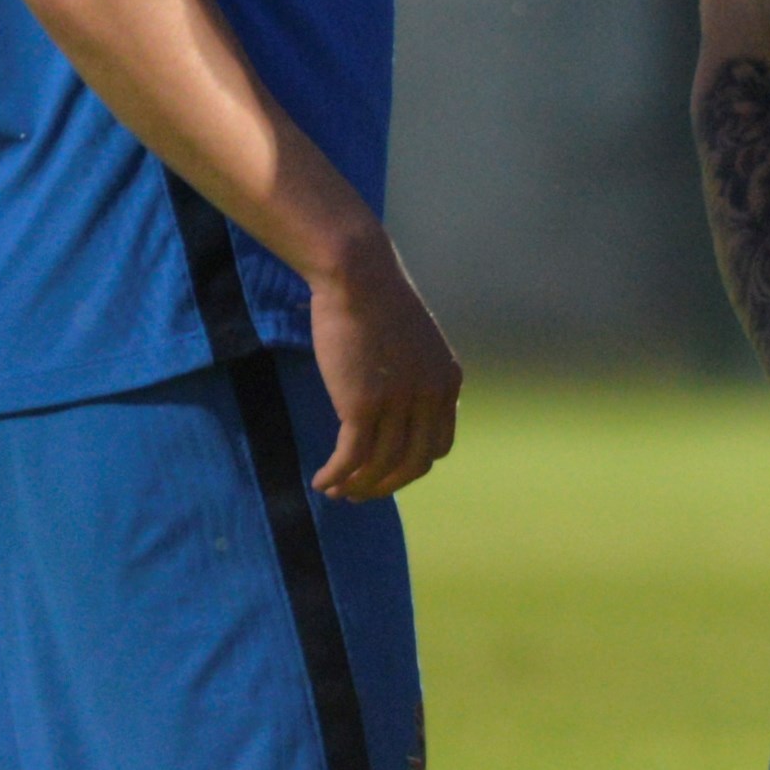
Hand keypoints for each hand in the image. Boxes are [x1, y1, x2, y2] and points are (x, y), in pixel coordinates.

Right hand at [304, 228, 463, 497]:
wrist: (358, 275)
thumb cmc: (376, 301)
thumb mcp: (412, 342)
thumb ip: (412, 375)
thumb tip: (394, 404)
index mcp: (448, 382)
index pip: (438, 446)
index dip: (411, 466)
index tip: (385, 472)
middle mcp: (431, 397)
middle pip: (413, 464)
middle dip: (385, 486)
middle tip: (358, 494)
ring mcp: (400, 403)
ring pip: (381, 466)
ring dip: (356, 486)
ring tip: (334, 491)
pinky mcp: (364, 405)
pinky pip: (351, 458)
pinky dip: (336, 476)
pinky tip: (321, 481)